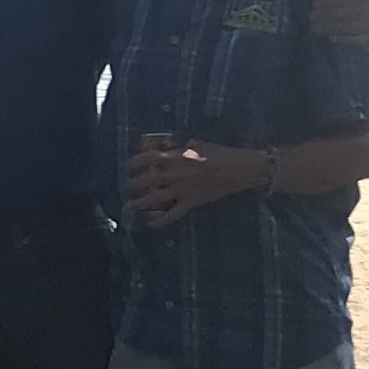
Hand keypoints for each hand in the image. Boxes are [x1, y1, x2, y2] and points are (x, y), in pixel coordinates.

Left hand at [125, 140, 260, 225]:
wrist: (242, 169)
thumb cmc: (221, 154)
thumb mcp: (199, 144)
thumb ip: (181, 146)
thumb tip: (166, 145)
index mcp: (178, 156)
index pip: (149, 158)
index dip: (134, 162)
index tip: (128, 166)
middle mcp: (176, 173)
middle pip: (147, 180)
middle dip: (133, 184)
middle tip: (126, 187)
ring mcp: (183, 189)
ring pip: (155, 198)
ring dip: (140, 203)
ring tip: (129, 206)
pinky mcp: (192, 202)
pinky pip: (173, 214)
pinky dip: (161, 221)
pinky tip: (151, 224)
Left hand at [310, 0, 368, 45]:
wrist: (364, 0)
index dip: (333, 1)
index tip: (316, 3)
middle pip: (351, 13)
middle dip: (328, 15)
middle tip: (311, 16)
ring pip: (353, 27)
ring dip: (332, 28)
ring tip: (315, 27)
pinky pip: (360, 40)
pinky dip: (344, 40)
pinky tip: (329, 38)